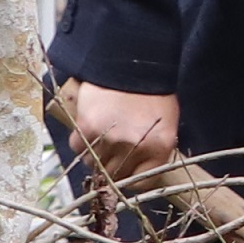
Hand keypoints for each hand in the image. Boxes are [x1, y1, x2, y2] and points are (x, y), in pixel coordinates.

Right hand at [64, 83, 178, 184]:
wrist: (132, 61)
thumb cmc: (151, 92)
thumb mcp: (165, 123)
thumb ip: (154, 150)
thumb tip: (137, 173)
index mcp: (160, 146)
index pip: (142, 181)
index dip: (131, 179)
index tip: (126, 173)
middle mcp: (136, 146)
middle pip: (114, 176)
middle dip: (111, 169)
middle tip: (109, 156)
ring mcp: (110, 137)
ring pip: (93, 164)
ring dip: (94, 156)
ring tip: (99, 140)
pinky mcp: (88, 126)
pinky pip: (78, 148)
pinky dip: (80, 142)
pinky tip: (88, 130)